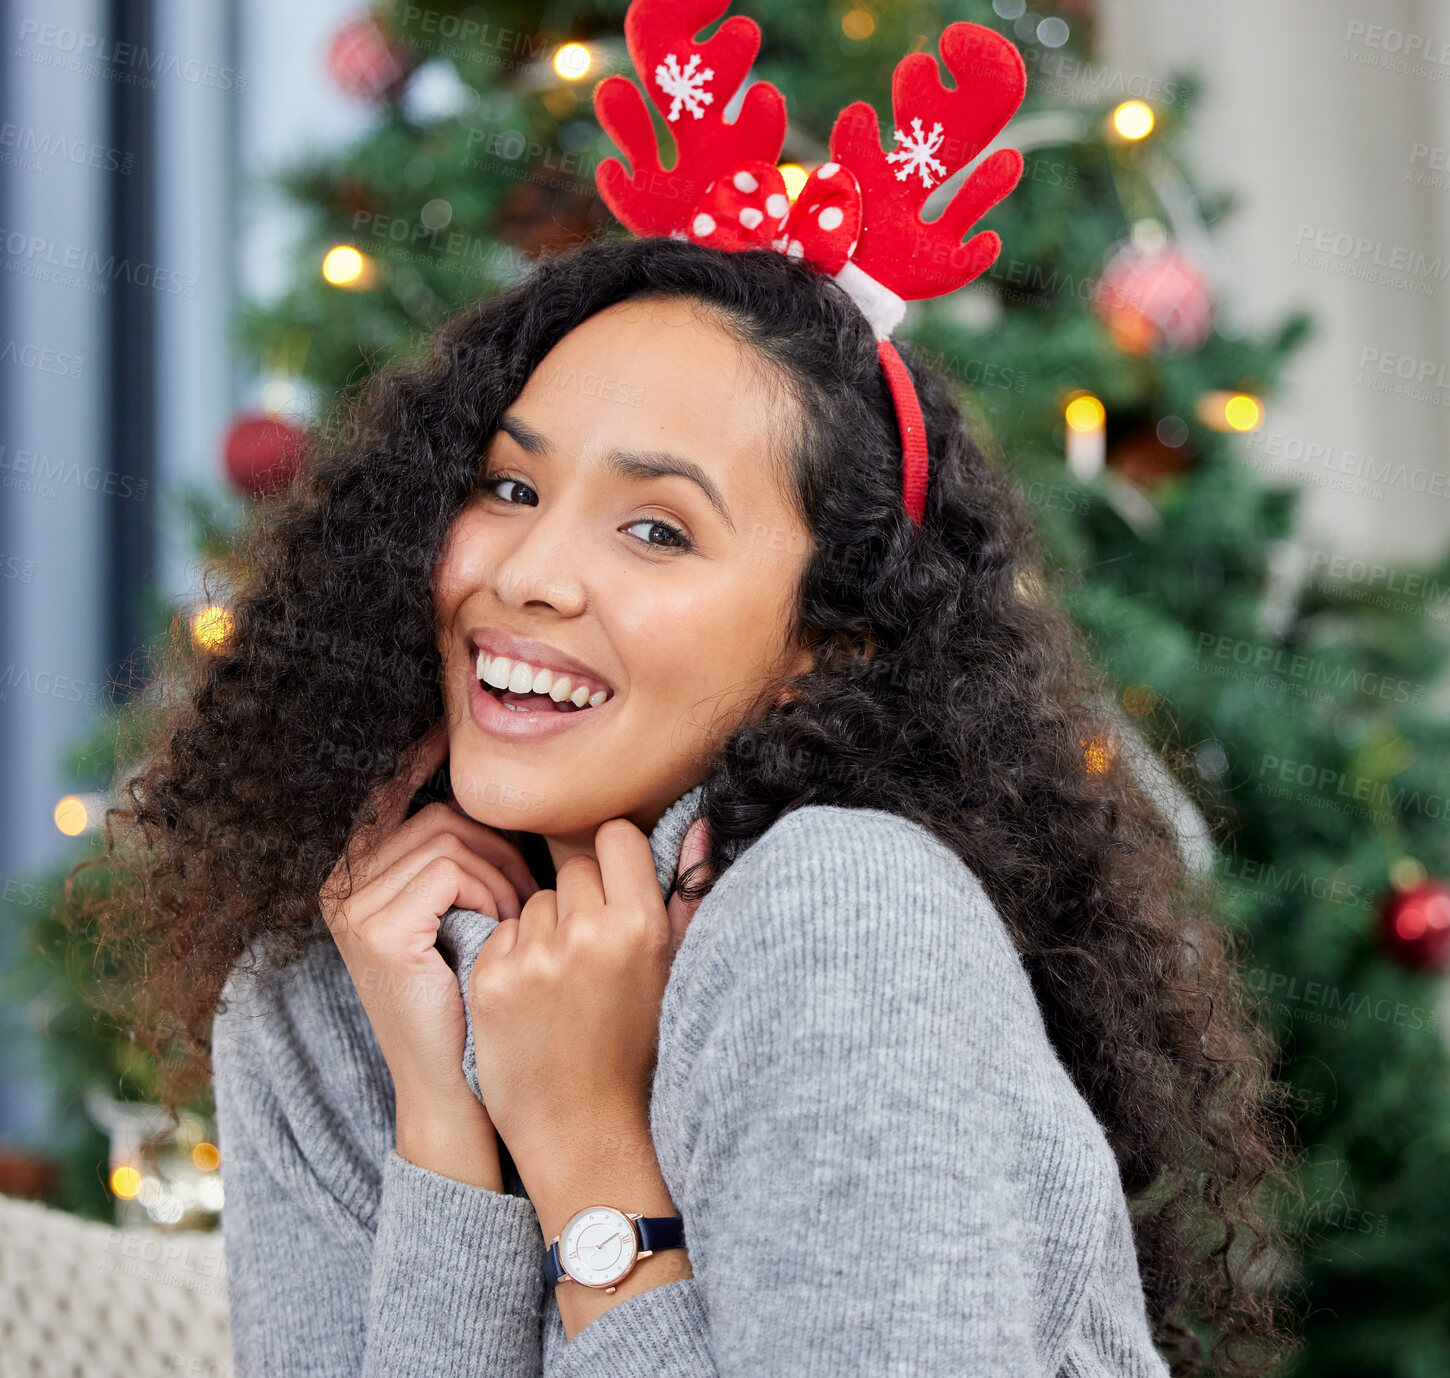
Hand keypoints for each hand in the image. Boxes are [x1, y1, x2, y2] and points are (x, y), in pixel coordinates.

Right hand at [319, 717, 540, 1182]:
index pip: (389, 793)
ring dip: (503, 874)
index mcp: (356, 877)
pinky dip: (493, 891)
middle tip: (529, 895)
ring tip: (518, 918)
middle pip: (439, 815)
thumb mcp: (463, 912)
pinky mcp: (376, 927)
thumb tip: (499, 786)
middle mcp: (341, 885)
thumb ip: (461, 855)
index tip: (449, 730)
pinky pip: (454, 869)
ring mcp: (352, 906)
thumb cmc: (474, 994)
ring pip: (451, 837)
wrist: (459, 1082)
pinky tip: (503, 927)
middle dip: (499, 846)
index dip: (420, 757)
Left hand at [467, 813, 711, 1188]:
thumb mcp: (676, 971)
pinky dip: (512, 957)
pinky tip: (531, 999)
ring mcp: (534, 957)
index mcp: (641, 925)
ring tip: (562, 982)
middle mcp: (587, 933)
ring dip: (544, 929)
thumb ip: (688, 894)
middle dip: (580, 899)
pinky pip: (499, 934)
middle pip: (572, 868)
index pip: (616, 837)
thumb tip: (696, 824)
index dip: (615, 861)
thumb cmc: (639, 1049)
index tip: (615, 891)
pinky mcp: (491, 981)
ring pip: (534, 902)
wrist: (586, 1131)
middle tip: (590, 951)